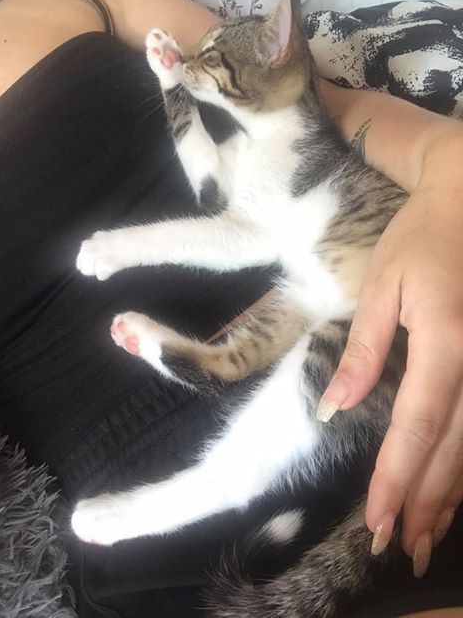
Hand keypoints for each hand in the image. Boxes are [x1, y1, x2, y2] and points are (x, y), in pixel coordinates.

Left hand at [319, 185, 462, 576]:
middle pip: (452, 448)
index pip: (418, 425)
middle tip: (398, 545)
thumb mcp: (382, 289)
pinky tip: (453, 493)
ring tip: (423, 537)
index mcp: (447, 343)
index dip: (397, 477)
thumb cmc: (420, 241)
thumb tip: (335, 409)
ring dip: (449, 496)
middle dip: (422, 501)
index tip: (376, 520)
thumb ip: (363, 352)